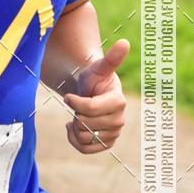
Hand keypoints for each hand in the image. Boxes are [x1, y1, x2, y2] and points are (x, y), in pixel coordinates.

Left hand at [63, 39, 129, 153]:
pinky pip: (85, 149)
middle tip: (78, 105)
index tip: (68, 96)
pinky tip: (73, 127)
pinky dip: (74, 140)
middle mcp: (119, 120)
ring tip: (76, 115)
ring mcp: (113, 134)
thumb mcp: (98, 68)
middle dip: (76, 114)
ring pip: (84, 138)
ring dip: (74, 127)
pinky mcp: (106, 144)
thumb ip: (111, 58)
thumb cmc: (95, 78)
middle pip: (85, 124)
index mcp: (118, 102)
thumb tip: (125, 42)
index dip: (75, 103)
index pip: (90, 109)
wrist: (92, 93)